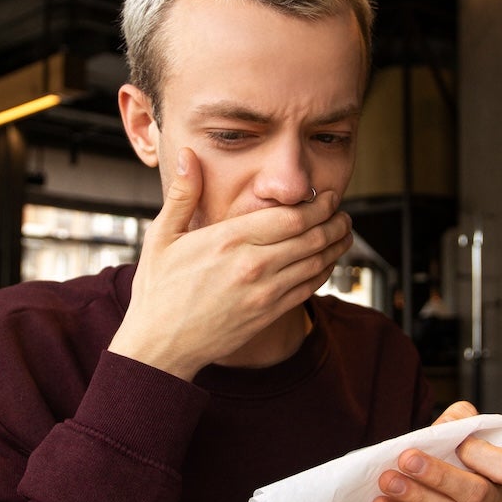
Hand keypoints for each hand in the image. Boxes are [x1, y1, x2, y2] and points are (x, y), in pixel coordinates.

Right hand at [108, 147, 352, 379]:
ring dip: (336, 246)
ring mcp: (264, 293)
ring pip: (315, 263)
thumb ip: (182, 194)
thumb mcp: (162, 237)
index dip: (317, 205)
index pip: (290, 217)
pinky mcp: (268, 314)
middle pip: (310, 238)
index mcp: (229, 240)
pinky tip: (327, 261)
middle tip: (342, 212)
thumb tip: (188, 155)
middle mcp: (252, 265)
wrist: (160, 345)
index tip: (328, 195)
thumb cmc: (157, 290)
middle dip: (334, 222)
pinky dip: (324, 272)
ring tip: (344, 232)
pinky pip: (308, 289)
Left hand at [373, 399, 501, 501]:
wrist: (443, 494)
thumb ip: (459, 419)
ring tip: (387, 481)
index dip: (481, 455)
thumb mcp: (460, 431)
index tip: (454, 443)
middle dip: (439, 476)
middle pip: (476, 493)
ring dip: (415, 497)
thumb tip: (448, 425)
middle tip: (406, 460)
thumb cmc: (455, 455)